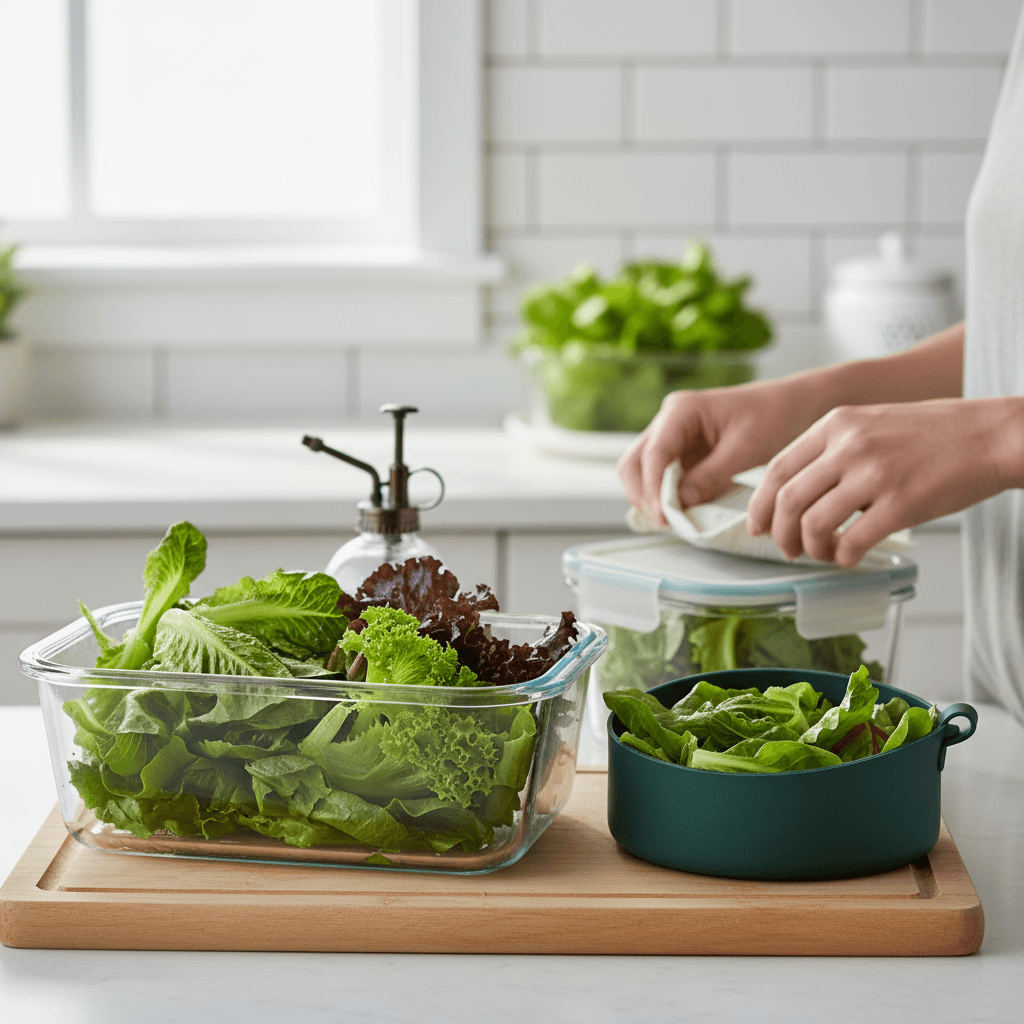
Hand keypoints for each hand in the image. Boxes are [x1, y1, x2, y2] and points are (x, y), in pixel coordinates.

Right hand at [617, 376, 825, 524]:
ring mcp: (671, 437)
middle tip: (663, 521)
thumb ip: (709, 476)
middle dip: (643, 493)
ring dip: (651, 496)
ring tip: (672, 520)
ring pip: (642, 471)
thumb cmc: (772, 418)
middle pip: (634, 462)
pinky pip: (662, 478)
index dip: (654, 488)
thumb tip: (680, 503)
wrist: (791, 407)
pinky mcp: (680, 454)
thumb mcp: (744, 450)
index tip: (664, 516)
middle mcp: (668, 421)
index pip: (654, 453)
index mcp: (681, 410)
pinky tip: (680, 511)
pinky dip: (665, 496)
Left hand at [746, 397, 1023, 565]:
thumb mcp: (870, 424)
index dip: (760, 505)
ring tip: (823, 554)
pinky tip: (850, 557)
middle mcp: (849, 446)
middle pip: (788, 500)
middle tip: (787, 550)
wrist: (991, 434)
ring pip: (814, 524)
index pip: (777, 469)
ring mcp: (875, 474)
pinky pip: (853, 542)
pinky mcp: (902, 503)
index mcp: (836, 424)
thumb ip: (832, 450)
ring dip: (811, 549)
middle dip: (780, 534)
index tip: (758, 526)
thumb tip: (795, 493)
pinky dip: (843, 557)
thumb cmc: (934, 434)